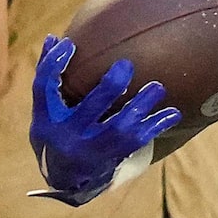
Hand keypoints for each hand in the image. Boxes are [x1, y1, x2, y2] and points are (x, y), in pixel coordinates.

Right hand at [28, 36, 179, 205]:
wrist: (64, 178)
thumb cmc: (56, 133)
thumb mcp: (45, 110)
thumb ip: (49, 77)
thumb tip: (55, 38)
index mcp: (47, 118)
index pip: (44, 88)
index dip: (54, 65)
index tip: (69, 44)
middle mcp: (68, 134)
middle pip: (89, 108)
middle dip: (109, 87)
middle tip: (126, 65)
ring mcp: (92, 149)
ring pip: (118, 127)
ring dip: (140, 106)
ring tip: (158, 87)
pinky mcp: (112, 158)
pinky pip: (137, 142)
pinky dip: (156, 126)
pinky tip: (173, 113)